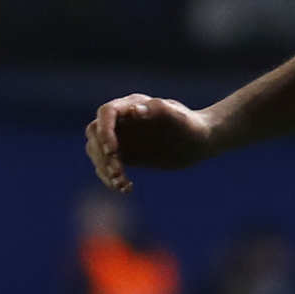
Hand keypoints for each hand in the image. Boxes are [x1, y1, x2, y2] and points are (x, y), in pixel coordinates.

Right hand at [88, 94, 217, 189]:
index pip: (106, 112)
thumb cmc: (192, 127)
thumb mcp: (181, 120)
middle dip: (101, 154)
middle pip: (95, 133)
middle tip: (118, 171)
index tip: (113, 150)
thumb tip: (134, 111)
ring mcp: (122, 138)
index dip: (104, 130)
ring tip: (122, 183)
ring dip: (103, 169)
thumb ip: (161, 111)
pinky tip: (126, 188)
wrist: (200, 142)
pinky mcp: (125, 155)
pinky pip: (107, 167)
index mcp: (134, 105)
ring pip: (96, 151)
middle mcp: (123, 120)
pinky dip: (111, 179)